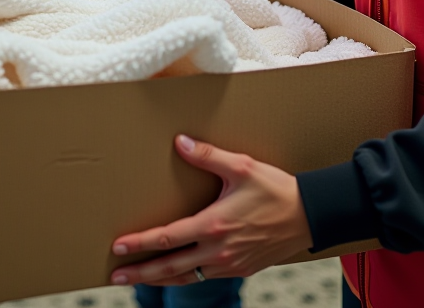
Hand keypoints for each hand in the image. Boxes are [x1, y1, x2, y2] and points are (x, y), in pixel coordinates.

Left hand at [110, 135, 312, 286]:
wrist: (308, 215)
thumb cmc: (276, 189)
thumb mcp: (241, 166)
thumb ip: (207, 156)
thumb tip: (180, 142)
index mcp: (214, 225)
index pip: (168, 237)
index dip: (141, 243)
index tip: (119, 246)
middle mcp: (218, 251)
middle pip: (170, 267)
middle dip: (140, 273)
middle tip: (115, 276)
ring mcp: (229, 265)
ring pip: (186, 278)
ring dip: (159, 279)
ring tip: (138, 280)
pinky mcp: (240, 270)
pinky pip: (205, 278)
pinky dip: (185, 278)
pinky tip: (176, 274)